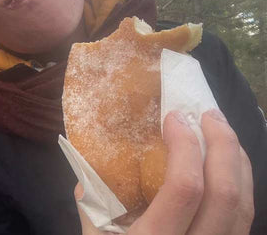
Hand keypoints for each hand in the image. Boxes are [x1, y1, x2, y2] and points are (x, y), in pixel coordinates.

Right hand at [76, 109, 253, 234]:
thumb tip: (90, 157)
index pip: (186, 189)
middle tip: (208, 114)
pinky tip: (229, 169)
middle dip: (223, 145)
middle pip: (227, 195)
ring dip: (238, 162)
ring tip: (222, 132)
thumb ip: (91, 202)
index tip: (174, 118)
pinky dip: (242, 187)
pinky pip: (245, 222)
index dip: (186, 146)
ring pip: (246, 209)